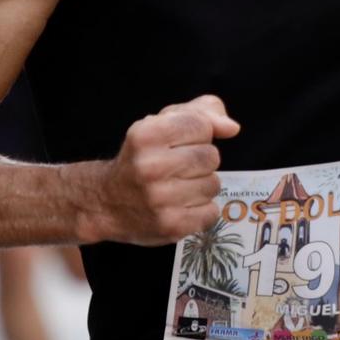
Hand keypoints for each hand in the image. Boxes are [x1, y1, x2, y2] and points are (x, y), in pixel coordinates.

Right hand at [86, 95, 240, 244]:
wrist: (107, 202)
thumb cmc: (141, 158)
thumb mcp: (161, 123)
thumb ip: (200, 112)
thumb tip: (232, 128)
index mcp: (145, 135)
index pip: (201, 125)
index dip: (198, 133)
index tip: (181, 142)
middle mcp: (149, 167)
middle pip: (211, 156)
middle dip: (201, 160)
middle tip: (178, 168)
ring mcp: (159, 199)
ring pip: (213, 185)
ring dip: (202, 186)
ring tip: (178, 187)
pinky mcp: (171, 226)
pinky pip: (212, 213)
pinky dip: (202, 210)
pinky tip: (181, 206)